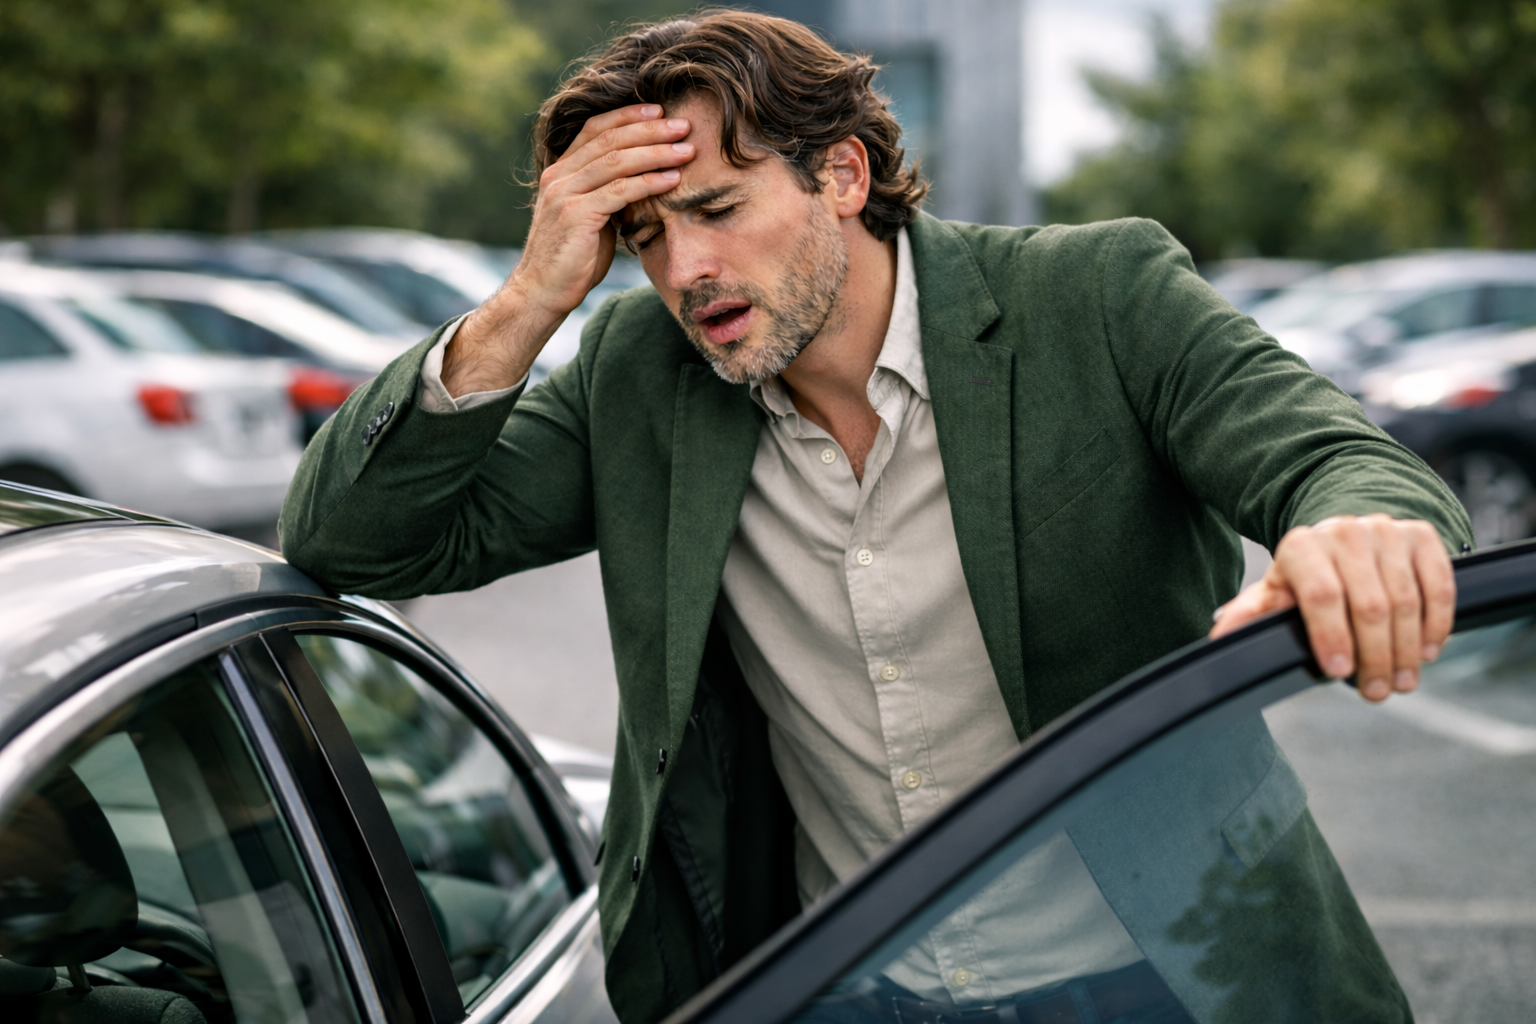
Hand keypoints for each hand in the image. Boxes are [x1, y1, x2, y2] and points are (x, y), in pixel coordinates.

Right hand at [443, 104, 694, 396]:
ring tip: (686, 149)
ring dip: (656, 152)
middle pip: (610, 139)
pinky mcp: (576, 215)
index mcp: (561, 170)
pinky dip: (649, 182)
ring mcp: (565, 193)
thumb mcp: (591, 217)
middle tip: (683, 124)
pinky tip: (673, 179)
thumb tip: (642, 181)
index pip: (595, 129)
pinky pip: (619, 191)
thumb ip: (608, 194)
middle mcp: (559, 175)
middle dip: (650, 129)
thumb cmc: (572, 258)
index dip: (627, 116)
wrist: (542, 291)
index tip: (659, 110)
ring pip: (617, 161)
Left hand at [1210, 515, 1455, 701]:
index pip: (1321, 595)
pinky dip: (1436, 623)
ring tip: (1402, 681)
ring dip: (1407, 650)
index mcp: (1300, 547)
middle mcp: (1343, 532)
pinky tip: (1428, 651)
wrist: (1343, 538)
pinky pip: (1438, 585)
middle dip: (1375, 656)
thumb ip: (1248, 617)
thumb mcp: (1273, 596)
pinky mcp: (1420, 535)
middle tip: (1378, 692)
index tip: (1339, 673)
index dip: (1331, 637)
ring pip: (1405, 600)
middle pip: (1369, 605)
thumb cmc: (1305, 578)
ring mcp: (1385, 531)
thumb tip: (1218, 642)